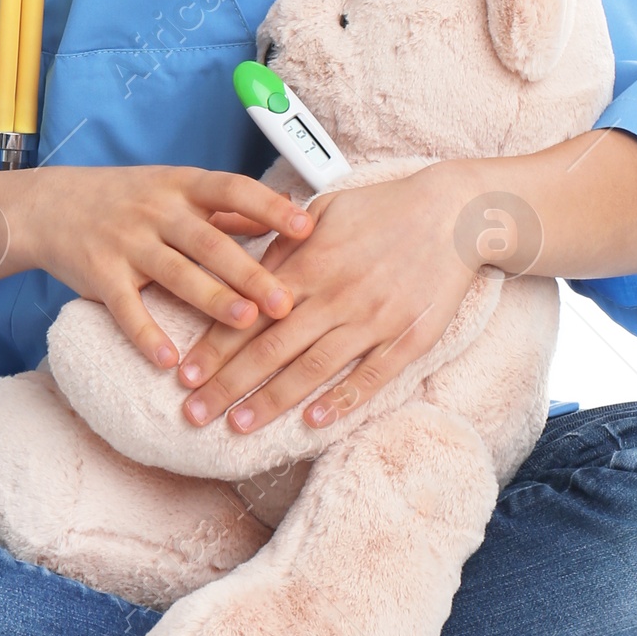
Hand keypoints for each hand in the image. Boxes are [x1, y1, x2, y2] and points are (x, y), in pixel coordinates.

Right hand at [20, 165, 310, 370]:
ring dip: (212, 300)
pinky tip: (169, 360)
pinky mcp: (100, 275)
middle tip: (286, 302)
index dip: (270, 208)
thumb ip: (226, 205)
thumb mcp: (176, 188)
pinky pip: (126, 308)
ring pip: (176, 273)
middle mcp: (156, 211)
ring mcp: (126, 242)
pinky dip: (145, 335)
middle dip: (250, 273)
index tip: (307, 227)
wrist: (51, 205)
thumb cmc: (129, 198)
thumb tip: (290, 207)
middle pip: (210, 242)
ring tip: (245, 324)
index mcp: (182, 186)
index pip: (233, 189)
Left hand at [174, 164, 478, 432]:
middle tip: (193, 413)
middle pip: (272, 349)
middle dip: (228, 384)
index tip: (184, 374)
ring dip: (272, 401)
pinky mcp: (408, 338)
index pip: (250, 314)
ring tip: (238, 426)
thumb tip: (244, 271)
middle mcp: (336, 296)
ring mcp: (373, 320)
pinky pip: (371, 376)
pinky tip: (313, 421)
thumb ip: (283, 244)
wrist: (452, 213)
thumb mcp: (324, 211)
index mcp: (310, 264)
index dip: (214, 347)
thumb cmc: (382, 210)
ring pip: (313, 369)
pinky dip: (342, 400)